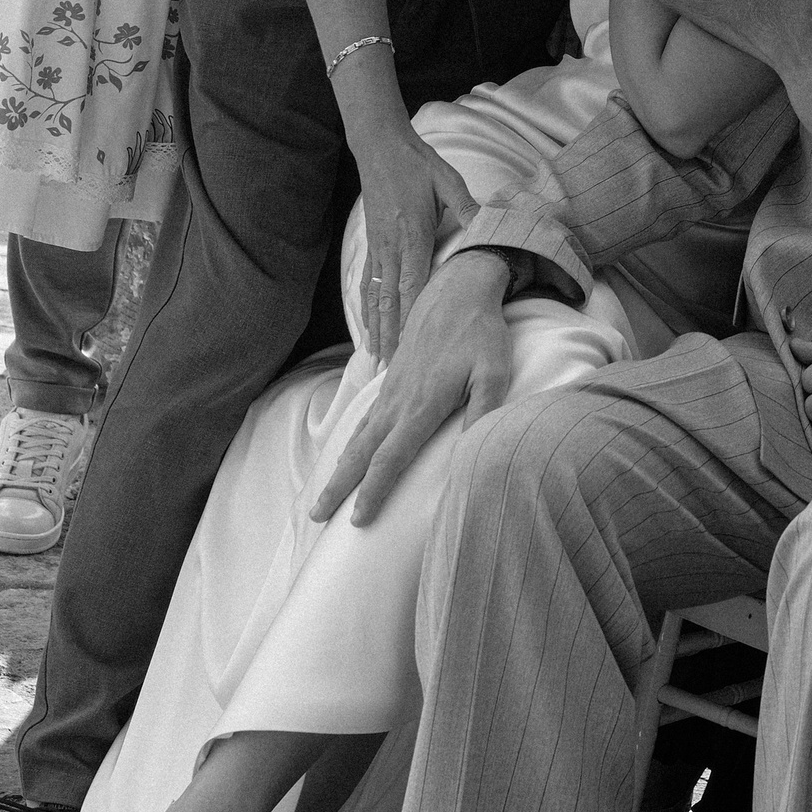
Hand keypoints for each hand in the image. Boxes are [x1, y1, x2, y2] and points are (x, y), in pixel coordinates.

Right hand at [312, 253, 511, 527]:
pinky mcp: (392, 381)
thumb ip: (483, 412)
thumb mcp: (495, 373)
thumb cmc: (480, 335)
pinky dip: (350, 442)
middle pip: (361, 452)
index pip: (390, 458)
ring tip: (323, 495)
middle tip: (316, 515)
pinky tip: (347, 453)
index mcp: (422, 406)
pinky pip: (364, 419)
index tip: (357, 519)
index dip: (373, 490)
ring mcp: (391, 391)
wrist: (456, 292)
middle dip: (339, 486)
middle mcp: (398, 402)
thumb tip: (470, 452)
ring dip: (339, 468)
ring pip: (358, 437)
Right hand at [353, 130, 476, 364]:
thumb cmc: (418, 164)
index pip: (413, 283)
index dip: (412, 317)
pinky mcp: (371, 246)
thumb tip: (489, 224)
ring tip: (376, 360)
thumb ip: (466, 206)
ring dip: (375, 330)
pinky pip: (367, 284)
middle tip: (393, 370)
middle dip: (391, 337)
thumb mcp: (448, 181)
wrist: (381, 146)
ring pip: (375, 298)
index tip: (412, 344)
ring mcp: (378, 249)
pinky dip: (365, 310)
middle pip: (390, 301)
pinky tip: (366, 328)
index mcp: (413, 235)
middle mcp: (392, 248)